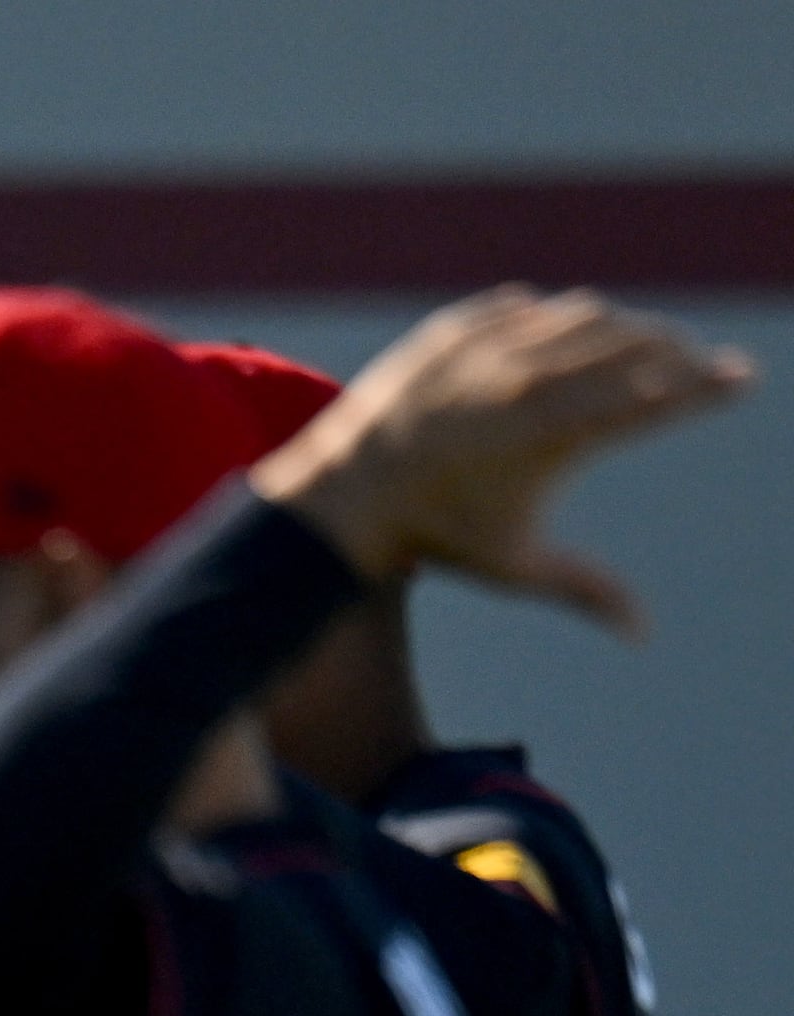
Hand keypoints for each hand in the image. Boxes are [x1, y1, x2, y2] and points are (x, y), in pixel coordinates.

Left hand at [252, 286, 752, 634]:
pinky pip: (523, 308)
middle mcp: (525, 382)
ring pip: (581, 315)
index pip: (654, 397)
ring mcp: (486, 349)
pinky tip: (571, 334)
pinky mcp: (452, 329)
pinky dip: (555, 318)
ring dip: (622, 327)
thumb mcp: (516, 566)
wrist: (344, 497)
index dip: (706, 386)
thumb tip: (641, 635)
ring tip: (642, 346)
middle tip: (697, 362)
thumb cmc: (437, 537)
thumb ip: (588, 591)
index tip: (742, 377)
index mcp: (555, 435)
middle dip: (676, 350)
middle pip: (630, 345)